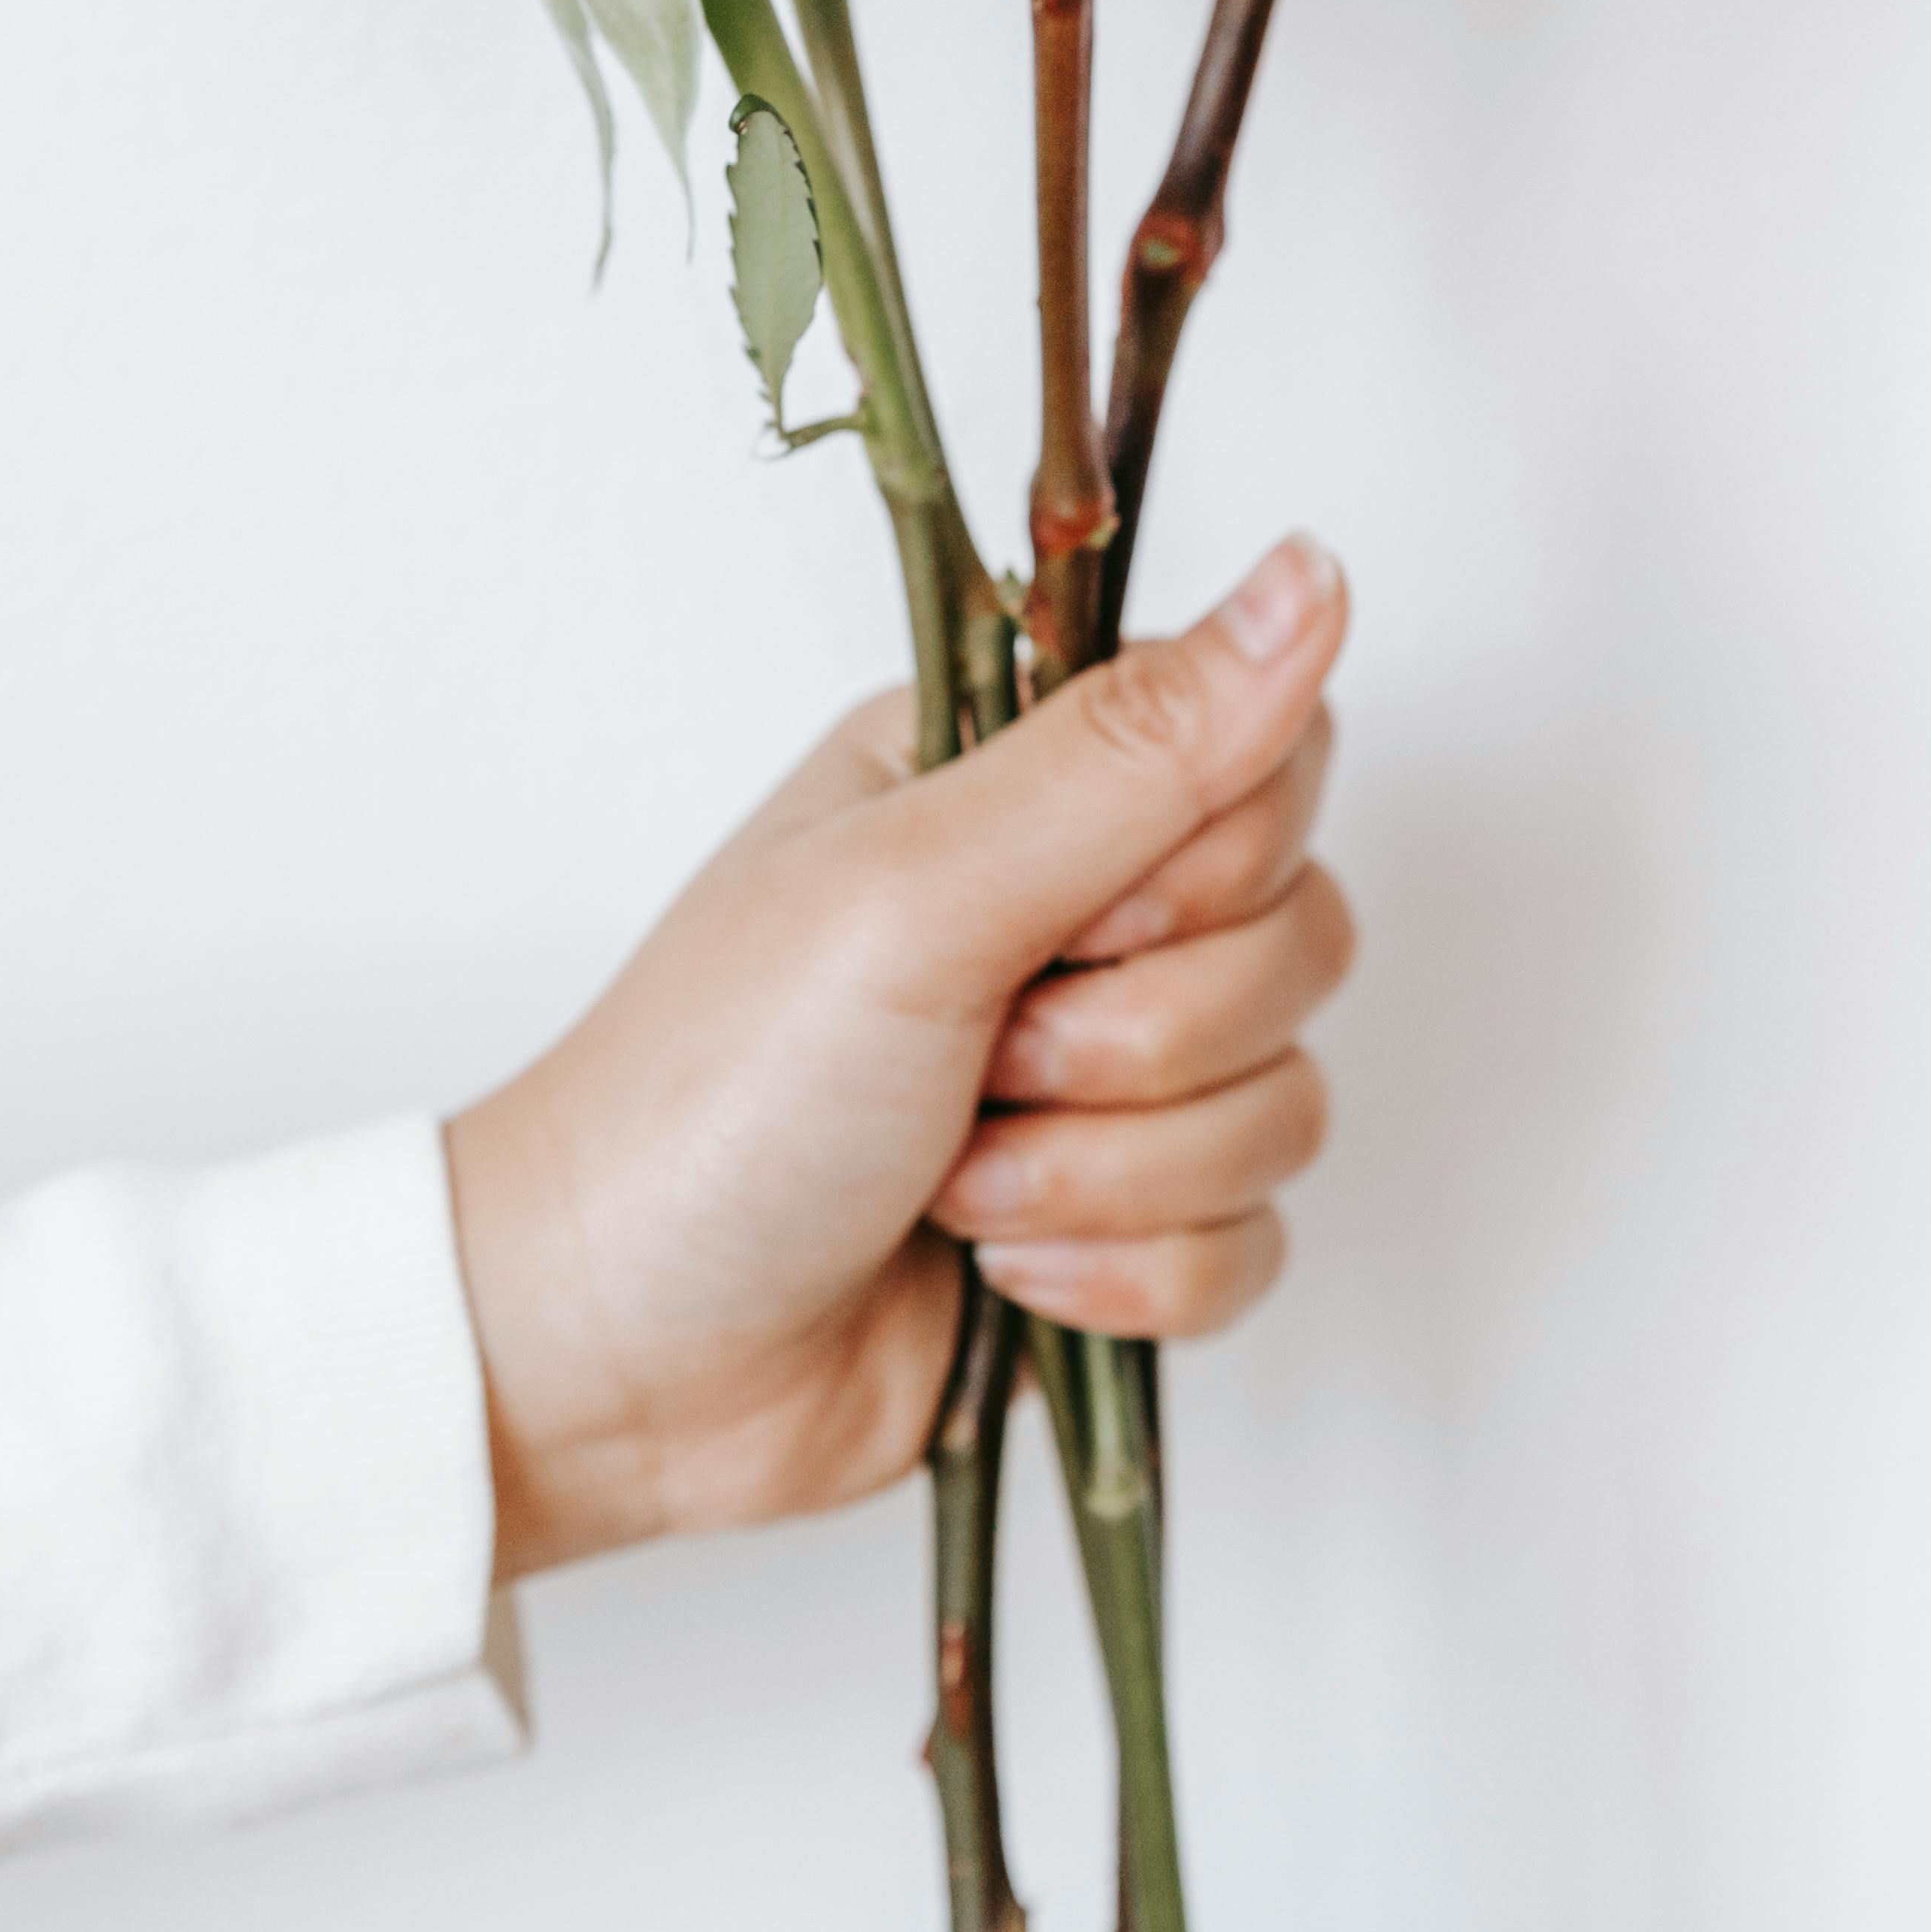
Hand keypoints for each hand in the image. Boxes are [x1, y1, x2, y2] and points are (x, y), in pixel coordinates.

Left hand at [444, 535, 1353, 1578]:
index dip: (1206, 861)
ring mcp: (1101, 1069)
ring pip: (1285, 1094)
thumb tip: (1312, 572)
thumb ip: (1136, 748)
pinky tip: (996, 1274)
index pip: (1263, 749)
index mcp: (1011, 773)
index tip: (1072, 918)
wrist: (618, 1359)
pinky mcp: (1121, 1217)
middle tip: (983, 1057)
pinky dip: (1127, 1274)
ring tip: (957, 1180)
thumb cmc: (712, 1096)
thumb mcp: (918, 889)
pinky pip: (1254, 1237)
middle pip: (1299, 930)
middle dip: (1143, 1036)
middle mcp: (1069, 900)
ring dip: (1115, 1169)